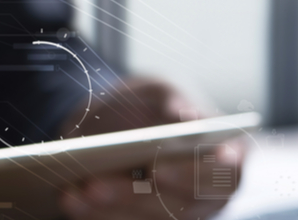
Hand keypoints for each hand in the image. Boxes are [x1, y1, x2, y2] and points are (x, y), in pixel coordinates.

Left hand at [57, 78, 244, 219]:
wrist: (114, 126)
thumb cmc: (146, 105)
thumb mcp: (156, 89)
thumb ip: (172, 97)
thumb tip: (186, 117)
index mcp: (225, 155)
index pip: (227, 173)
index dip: (204, 174)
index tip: (166, 169)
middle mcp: (206, 193)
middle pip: (180, 205)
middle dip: (136, 195)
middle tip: (97, 183)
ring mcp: (176, 213)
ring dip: (110, 209)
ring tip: (74, 192)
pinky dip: (96, 216)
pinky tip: (70, 200)